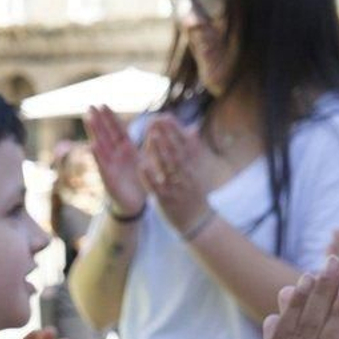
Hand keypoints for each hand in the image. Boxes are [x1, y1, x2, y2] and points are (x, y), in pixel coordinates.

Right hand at [83, 105, 147, 216]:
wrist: (135, 204)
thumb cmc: (140, 180)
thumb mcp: (147, 161)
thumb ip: (150, 145)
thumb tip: (159, 129)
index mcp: (126, 150)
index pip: (117, 130)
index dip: (110, 118)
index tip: (103, 104)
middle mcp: (116, 155)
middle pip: (106, 134)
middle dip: (98, 120)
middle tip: (90, 105)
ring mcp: (110, 166)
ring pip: (101, 146)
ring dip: (95, 133)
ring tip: (88, 118)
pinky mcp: (109, 179)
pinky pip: (103, 166)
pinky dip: (98, 156)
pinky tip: (92, 145)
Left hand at [140, 116, 212, 234]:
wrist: (197, 222)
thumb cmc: (193, 192)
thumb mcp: (197, 171)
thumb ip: (193, 150)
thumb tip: (192, 128)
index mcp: (194, 167)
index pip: (186, 145)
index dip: (176, 130)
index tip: (166, 117)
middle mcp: (187, 176)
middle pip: (178, 152)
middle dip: (167, 135)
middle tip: (157, 119)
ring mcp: (177, 188)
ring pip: (169, 167)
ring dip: (160, 151)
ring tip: (151, 135)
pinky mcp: (166, 200)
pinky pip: (157, 187)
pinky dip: (150, 176)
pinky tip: (141, 166)